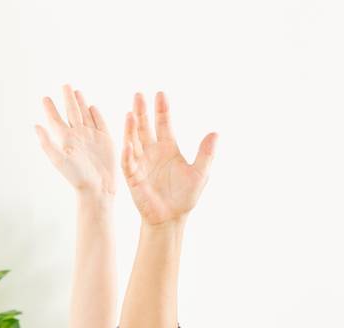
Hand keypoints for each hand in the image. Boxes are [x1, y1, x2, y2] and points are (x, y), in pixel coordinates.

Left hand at [35, 85, 115, 198]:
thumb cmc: (77, 176)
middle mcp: (78, 135)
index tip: (45, 98)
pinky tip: (92, 107)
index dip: (50, 108)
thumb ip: (47, 143)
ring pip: (85, 115)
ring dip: (81, 103)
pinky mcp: (105, 139)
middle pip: (71, 112)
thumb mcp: (59, 159)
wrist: (98, 187)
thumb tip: (36, 126)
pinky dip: (96, 114)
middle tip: (65, 85)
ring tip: (77, 92)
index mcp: (65, 139)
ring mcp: (92, 136)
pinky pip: (100, 122)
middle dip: (68, 99)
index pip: (55, 119)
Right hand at [121, 91, 216, 226]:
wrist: (171, 217)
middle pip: (145, 127)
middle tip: (139, 94)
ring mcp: (141, 163)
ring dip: (131, 128)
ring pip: (133, 141)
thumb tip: (215, 133)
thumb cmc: (185, 196)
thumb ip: (206, 154)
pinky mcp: (133, 177)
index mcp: (168, 148)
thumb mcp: (200, 173)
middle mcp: (152, 152)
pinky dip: (127, 153)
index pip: (164, 123)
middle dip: (142, 111)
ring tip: (130, 113)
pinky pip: (128, 163)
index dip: (162, 109)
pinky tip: (128, 143)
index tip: (160, 94)